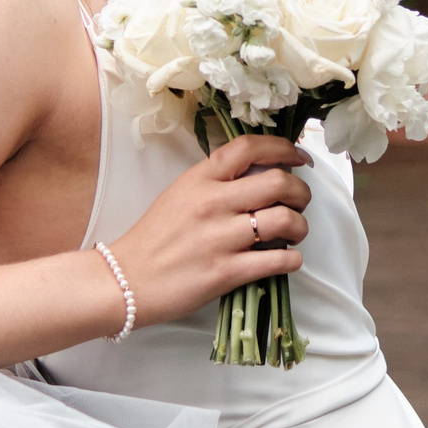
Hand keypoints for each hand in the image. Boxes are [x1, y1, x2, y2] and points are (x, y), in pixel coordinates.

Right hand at [107, 134, 311, 328]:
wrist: (126, 279)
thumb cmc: (153, 237)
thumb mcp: (179, 194)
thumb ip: (215, 182)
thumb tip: (257, 175)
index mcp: (200, 179)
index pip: (249, 148)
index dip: (283, 148)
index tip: (298, 156)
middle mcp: (212, 203)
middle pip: (278, 183)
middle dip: (301, 192)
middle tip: (300, 202)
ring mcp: (220, 238)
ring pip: (285, 221)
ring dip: (300, 226)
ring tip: (295, 233)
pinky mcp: (226, 273)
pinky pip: (278, 261)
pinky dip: (292, 260)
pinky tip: (287, 259)